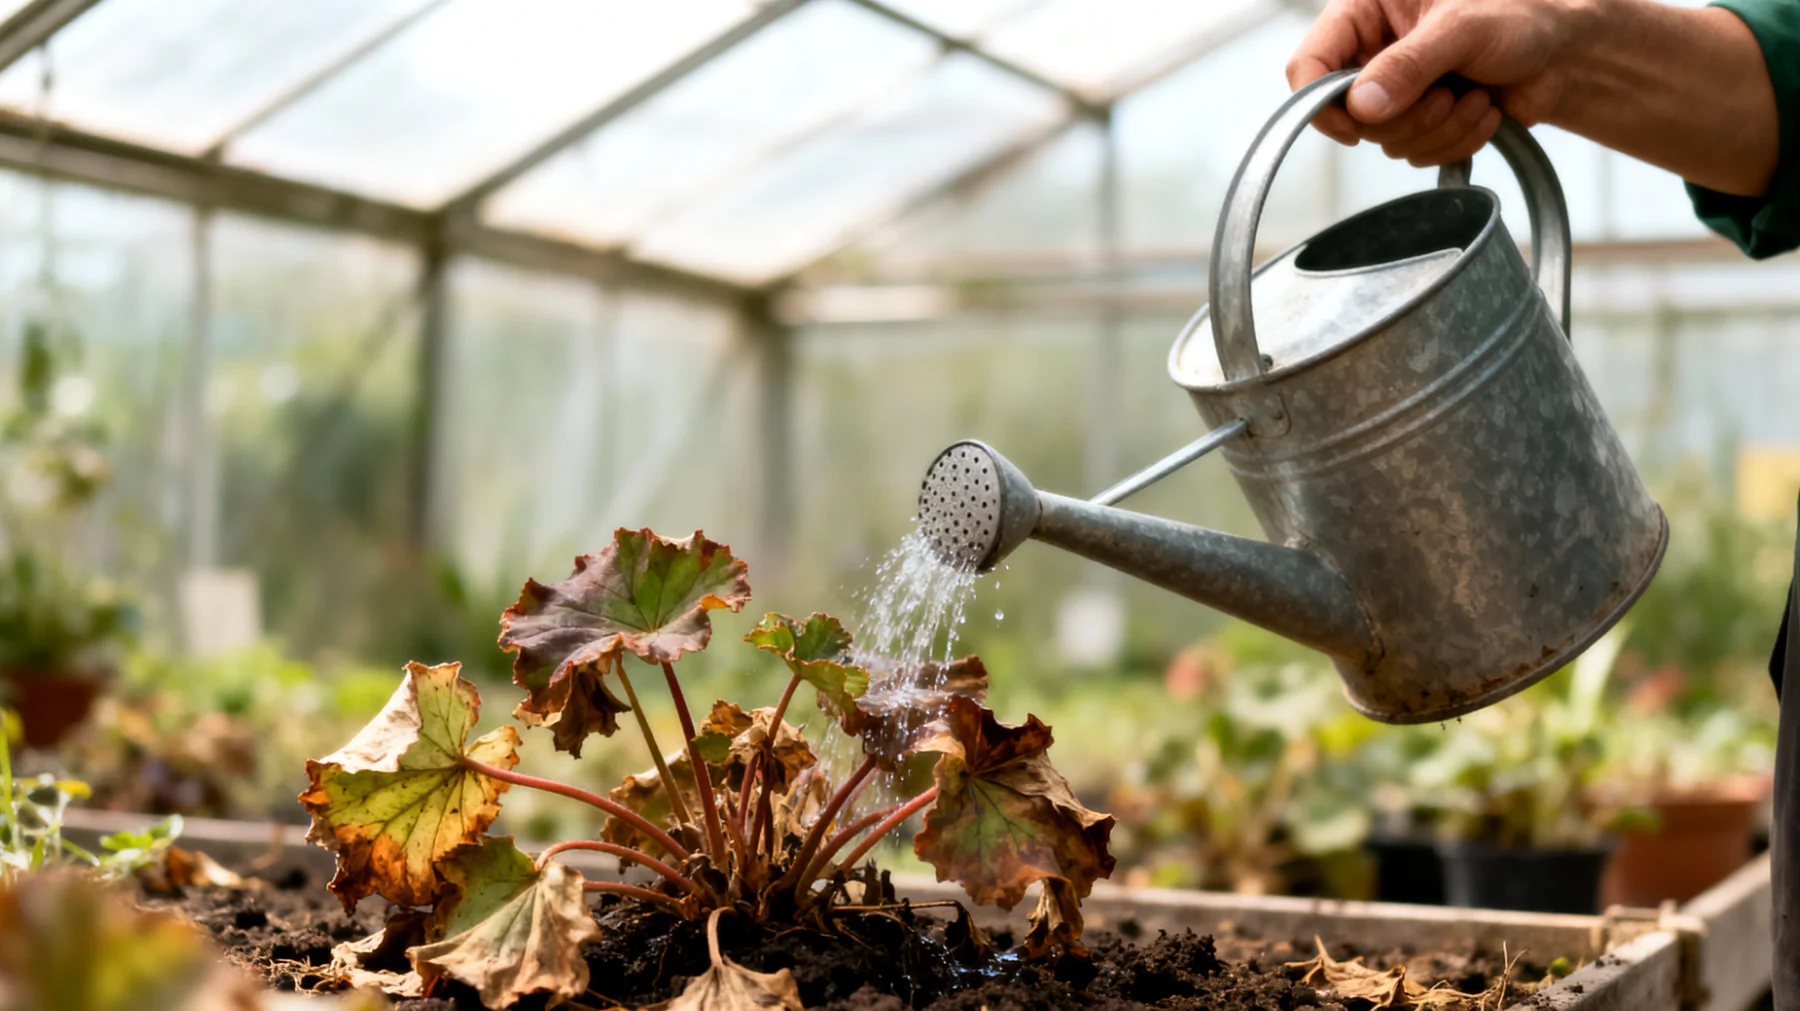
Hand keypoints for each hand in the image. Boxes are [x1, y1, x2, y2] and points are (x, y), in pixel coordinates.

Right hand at [1286, 0, 1586, 166]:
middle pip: (1351, 113)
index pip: (1309, 63)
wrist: (1565, 51)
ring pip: (1386, 140)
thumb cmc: (1519, 15)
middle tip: (1447, 94)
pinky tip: (1483, 112)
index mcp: (1365, 12)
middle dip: (1407, 116)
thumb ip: (1409, 63)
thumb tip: (1361, 106)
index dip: (1319, 101)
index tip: (1355, 125)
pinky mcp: (1421, 122)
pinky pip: (1416, 154)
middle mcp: (1372, 53)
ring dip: (1438, 129)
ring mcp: (1396, 91)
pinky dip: (1455, 142)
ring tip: (1475, 97)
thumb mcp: (1462, 27)